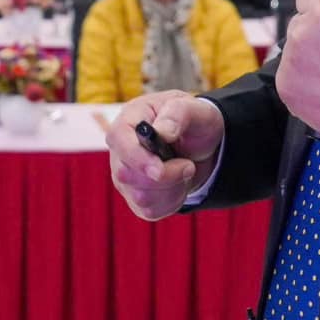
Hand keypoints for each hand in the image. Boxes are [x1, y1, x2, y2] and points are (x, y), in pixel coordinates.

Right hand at [106, 91, 226, 220]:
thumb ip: (178, 114)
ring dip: (173, 188)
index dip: (136, 158)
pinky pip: (150, 210)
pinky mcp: (135, 197)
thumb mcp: (195, 109)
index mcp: (129, 120)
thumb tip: (161, 132)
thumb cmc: (194, 121)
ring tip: (184, 170)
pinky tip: (178, 184)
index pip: (117, 139)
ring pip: (141, 197)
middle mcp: (120, 150)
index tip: (160, 168)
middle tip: (188, 164)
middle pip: (127, 175)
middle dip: (165, 177)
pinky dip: (172, 201)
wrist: (202, 146)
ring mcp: (125, 176)